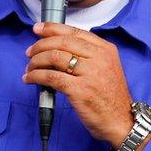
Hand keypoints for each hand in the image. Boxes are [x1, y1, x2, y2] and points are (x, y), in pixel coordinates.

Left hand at [22, 22, 132, 147]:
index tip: (38, 29)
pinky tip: (30, 79)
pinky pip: (51, 77)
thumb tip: (58, 46)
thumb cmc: (111, 97)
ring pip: (54, 57)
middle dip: (41, 45)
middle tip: (30, 52)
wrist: (121, 122)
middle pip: (62, 42)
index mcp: (105, 49)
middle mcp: (99, 58)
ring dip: (36, 61)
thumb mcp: (107, 67)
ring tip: (30, 68)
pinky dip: (36, 76)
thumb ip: (89, 55)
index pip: (74, 32)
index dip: (52, 29)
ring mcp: (89, 73)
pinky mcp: (79, 90)